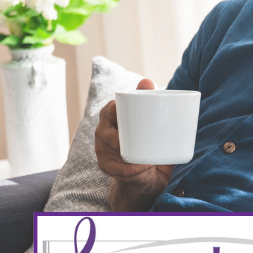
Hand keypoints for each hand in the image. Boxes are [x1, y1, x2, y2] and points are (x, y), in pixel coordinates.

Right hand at [95, 78, 172, 197]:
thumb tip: (147, 80)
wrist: (145, 172)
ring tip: (145, 155)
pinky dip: (129, 169)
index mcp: (112, 116)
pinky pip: (115, 168)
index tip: (126, 112)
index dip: (116, 110)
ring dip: (125, 153)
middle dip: (118, 136)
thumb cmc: (146, 139)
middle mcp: (103, 132)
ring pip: (109, 150)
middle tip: (139, 138)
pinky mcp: (107, 166)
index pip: (110, 110)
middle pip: (105, 131)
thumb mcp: (149, 120)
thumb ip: (149, 100)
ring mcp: (103, 150)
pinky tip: (141, 167)